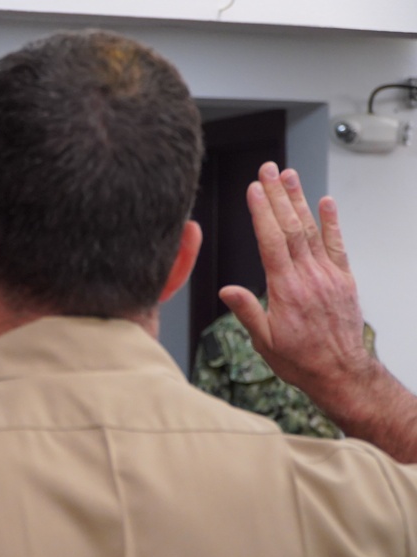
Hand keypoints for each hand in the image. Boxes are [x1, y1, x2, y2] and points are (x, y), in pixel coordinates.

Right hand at [219, 162, 371, 395]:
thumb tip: (226, 290)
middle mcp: (310, 278)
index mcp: (286, 291)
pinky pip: (337, 245)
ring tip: (288, 176)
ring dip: (299, 200)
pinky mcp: (344, 280)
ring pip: (312, 230)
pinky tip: (325, 202)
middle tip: (268, 170)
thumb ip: (247, 311)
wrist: (341, 373)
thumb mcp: (264, 342)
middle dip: (278, 195)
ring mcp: (329, 276)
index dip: (262, 213)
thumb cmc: (301, 360)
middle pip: (292, 227)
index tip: (254, 189)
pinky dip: (332, 221)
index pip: (272, 242)